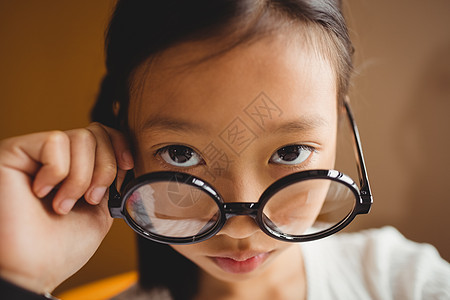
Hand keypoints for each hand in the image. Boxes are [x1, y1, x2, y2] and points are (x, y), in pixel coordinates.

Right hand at [0, 123, 133, 293]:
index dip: (119, 144)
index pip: (102, 133)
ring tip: (63, 204)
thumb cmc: (62, 246)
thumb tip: (125, 158)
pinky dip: (58, 172)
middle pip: (95, 133)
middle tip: (89, 199)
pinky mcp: (14, 152)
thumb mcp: (101, 210)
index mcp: (74, 168)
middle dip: (103, 168)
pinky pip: (55, 142)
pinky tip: (41, 193)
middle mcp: (54, 157)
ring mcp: (34, 153)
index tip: (127, 166)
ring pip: (79, 137)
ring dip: (80, 177)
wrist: (35, 269)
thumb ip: (111, 182)